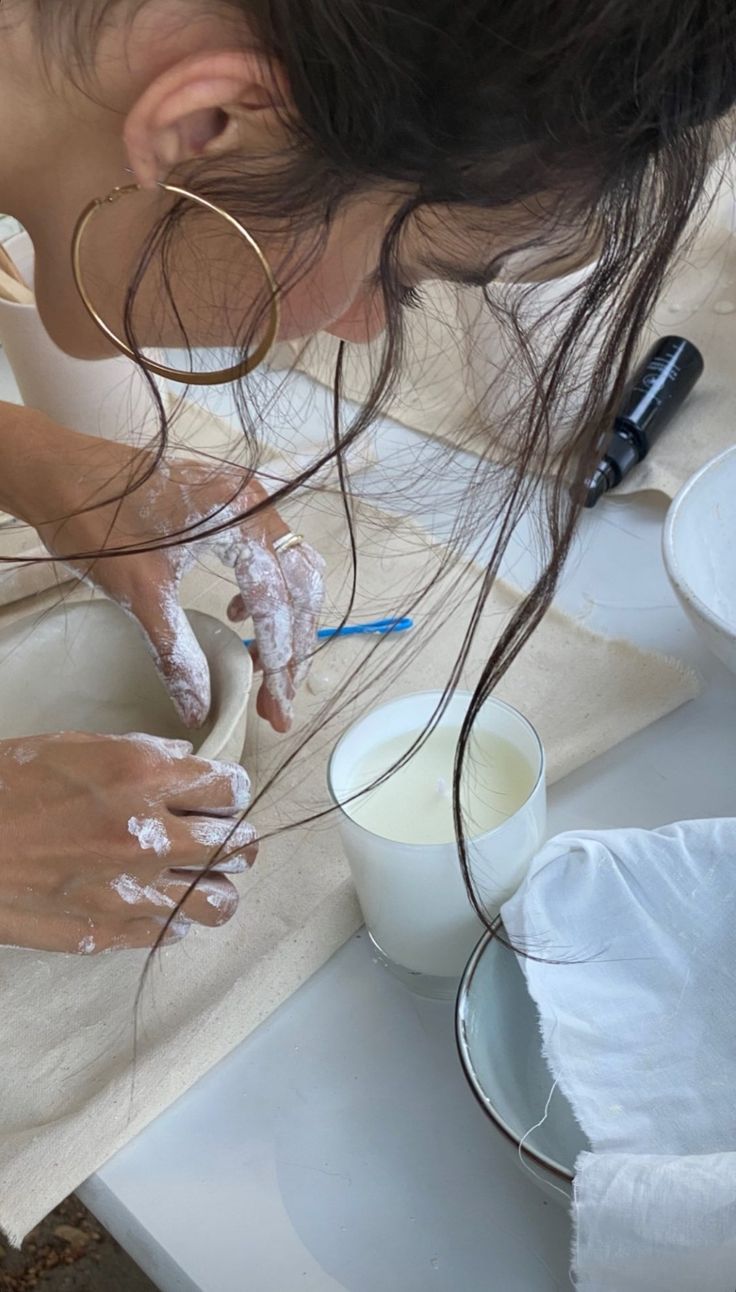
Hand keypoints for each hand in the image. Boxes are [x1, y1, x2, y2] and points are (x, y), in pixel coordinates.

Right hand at [0, 732, 256, 954]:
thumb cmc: (5, 786)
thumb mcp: (74, 746)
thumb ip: (141, 753)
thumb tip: (185, 763)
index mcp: (144, 776)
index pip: (232, 788)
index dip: (230, 792)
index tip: (221, 796)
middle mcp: (152, 834)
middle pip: (239, 845)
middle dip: (234, 838)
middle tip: (218, 836)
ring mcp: (134, 889)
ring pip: (220, 900)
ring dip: (217, 886)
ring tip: (201, 878)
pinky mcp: (111, 931)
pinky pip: (174, 931)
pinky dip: (174, 916)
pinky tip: (156, 902)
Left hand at [33, 433, 324, 731]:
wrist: (59, 472)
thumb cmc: (97, 523)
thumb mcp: (140, 595)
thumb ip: (178, 655)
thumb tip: (198, 711)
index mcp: (241, 519)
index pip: (277, 602)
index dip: (280, 661)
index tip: (276, 708)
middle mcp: (256, 503)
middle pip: (300, 586)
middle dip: (294, 646)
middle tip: (278, 697)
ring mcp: (246, 499)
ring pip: (292, 570)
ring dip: (285, 620)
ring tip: (264, 662)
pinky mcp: (231, 503)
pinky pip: (269, 552)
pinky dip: (267, 590)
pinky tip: (236, 614)